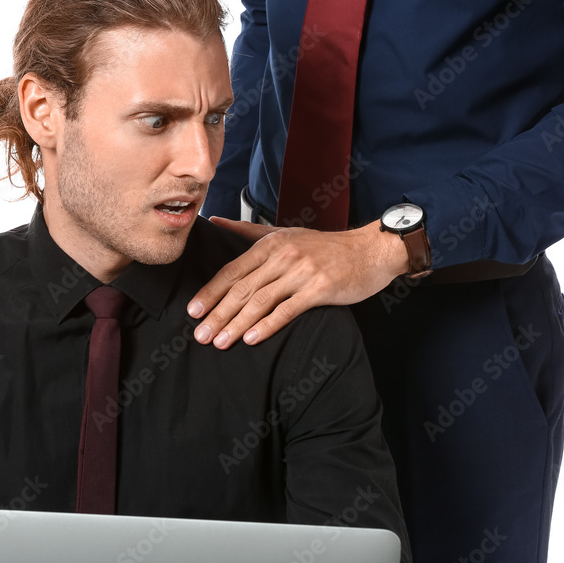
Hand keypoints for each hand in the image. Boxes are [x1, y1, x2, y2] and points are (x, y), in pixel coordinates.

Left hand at [187, 217, 410, 348]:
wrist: (370, 251)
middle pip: (241, 289)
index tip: (193, 311)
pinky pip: (287, 310)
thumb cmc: (325, 247)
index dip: (211, 292)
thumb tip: (215, 220)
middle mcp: (283, 256)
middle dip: (217, 314)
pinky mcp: (320, 289)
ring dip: (236, 324)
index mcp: (270, 244)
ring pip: (260, 301)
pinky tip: (251, 339)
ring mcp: (301, 272)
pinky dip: (267, 325)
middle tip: (200, 336)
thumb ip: (248, 232)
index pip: (232, 271)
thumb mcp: (286, 233)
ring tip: (219, 342)